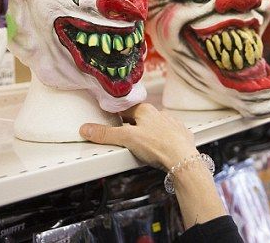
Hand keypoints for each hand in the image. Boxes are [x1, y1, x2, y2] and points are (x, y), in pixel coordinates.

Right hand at [79, 103, 197, 169]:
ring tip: (141, 147)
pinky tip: (158, 151)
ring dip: (147, 134)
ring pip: (154, 127)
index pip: (125, 109)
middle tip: (124, 139)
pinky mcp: (181, 137)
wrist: (183, 160)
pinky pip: (167, 136)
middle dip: (132, 127)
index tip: (110, 122)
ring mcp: (171, 125)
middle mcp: (159, 114)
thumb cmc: (158, 145)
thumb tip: (87, 129)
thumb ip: (105, 135)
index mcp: (145, 110)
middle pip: (140, 118)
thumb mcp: (126, 139)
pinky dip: (161, 142)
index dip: (116, 116)